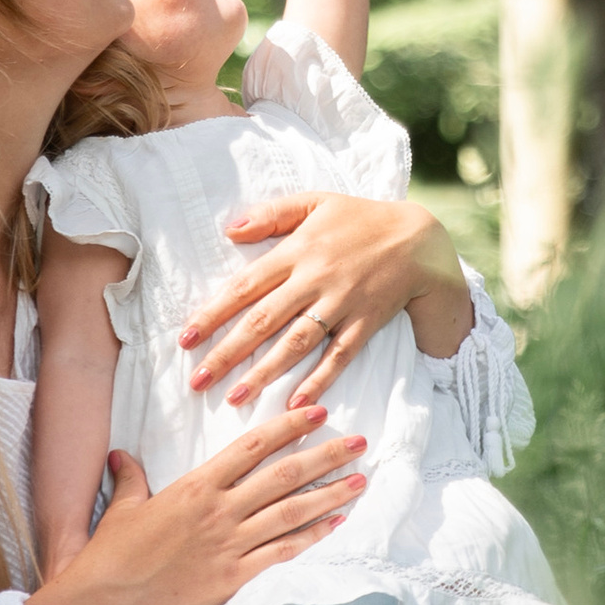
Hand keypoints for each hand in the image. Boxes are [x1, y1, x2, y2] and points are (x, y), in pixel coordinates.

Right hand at [23, 406, 367, 604]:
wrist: (109, 599)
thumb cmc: (114, 552)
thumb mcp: (124, 506)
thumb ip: (131, 478)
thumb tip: (122, 456)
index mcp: (196, 486)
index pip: (252, 447)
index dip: (288, 427)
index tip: (317, 413)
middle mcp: (220, 510)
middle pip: (284, 475)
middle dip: (325, 455)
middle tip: (359, 442)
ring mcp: (230, 545)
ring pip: (291, 512)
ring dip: (330, 494)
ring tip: (360, 480)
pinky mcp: (234, 578)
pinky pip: (282, 553)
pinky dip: (312, 537)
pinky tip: (336, 525)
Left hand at [181, 190, 468, 405]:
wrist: (419, 239)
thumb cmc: (360, 219)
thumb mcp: (316, 201)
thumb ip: (272, 214)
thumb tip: (230, 230)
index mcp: (298, 250)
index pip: (246, 286)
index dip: (213, 314)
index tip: (185, 339)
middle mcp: (315, 279)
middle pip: (263, 320)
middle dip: (227, 353)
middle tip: (196, 381)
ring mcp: (341, 303)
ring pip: (296, 343)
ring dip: (264, 372)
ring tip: (234, 398)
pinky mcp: (365, 323)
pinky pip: (339, 356)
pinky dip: (318, 380)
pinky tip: (294, 404)